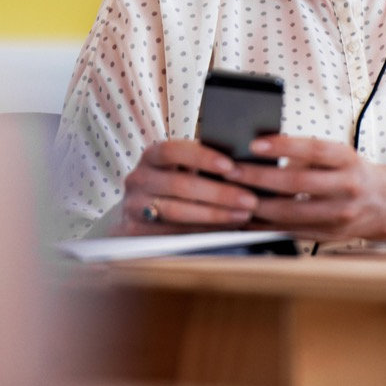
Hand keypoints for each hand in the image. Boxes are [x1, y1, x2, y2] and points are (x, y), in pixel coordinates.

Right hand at [117, 139, 259, 234]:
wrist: (136, 213)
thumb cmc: (171, 184)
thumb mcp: (178, 168)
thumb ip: (201, 164)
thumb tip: (243, 164)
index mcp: (151, 156)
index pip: (173, 151)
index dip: (201, 157)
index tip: (231, 166)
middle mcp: (138, 179)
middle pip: (179, 185)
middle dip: (219, 193)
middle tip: (250, 199)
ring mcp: (134, 206)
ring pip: (177, 213)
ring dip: (215, 215)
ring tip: (243, 215)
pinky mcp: (136, 232)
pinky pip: (174, 234)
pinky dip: (204, 233)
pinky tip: (226, 230)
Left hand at [227, 135, 385, 239]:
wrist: (385, 203)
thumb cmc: (350, 172)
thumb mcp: (336, 155)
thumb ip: (303, 155)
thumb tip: (258, 155)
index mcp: (347, 159)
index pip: (313, 150)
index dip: (283, 146)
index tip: (254, 144)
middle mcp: (347, 186)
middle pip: (297, 183)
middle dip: (259, 178)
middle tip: (231, 172)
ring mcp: (340, 214)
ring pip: (292, 212)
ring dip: (258, 206)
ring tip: (233, 196)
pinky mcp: (330, 235)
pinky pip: (292, 231)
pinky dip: (266, 225)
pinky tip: (246, 219)